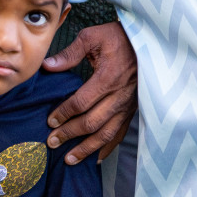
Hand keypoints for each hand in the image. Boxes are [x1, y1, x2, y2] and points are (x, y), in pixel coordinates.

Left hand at [42, 21, 136, 164]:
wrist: (150, 41)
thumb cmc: (120, 37)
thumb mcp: (93, 37)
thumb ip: (70, 53)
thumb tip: (47, 66)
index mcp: (108, 78)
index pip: (81, 102)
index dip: (64, 113)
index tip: (50, 121)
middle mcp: (119, 96)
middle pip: (92, 122)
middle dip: (70, 134)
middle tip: (51, 142)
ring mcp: (127, 105)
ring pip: (106, 134)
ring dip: (87, 148)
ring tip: (69, 159)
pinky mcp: (132, 109)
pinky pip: (120, 133)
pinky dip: (108, 148)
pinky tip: (96, 159)